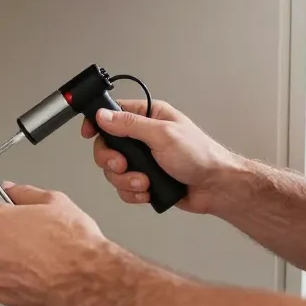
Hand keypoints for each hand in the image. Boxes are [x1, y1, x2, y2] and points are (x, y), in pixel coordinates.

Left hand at [0, 183, 108, 305]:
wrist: (91, 278)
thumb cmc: (76, 243)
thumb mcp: (55, 201)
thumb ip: (24, 193)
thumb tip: (11, 191)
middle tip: (24, 233)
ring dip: (6, 259)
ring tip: (37, 256)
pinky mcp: (6, 297)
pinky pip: (2, 284)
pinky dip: (14, 280)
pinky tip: (37, 273)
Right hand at [83, 100, 237, 214]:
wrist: (216, 187)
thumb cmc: (200, 155)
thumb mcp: (163, 135)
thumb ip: (130, 125)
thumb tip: (103, 115)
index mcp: (149, 117)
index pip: (113, 113)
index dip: (97, 122)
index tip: (88, 133)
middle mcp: (144, 137)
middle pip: (107, 146)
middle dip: (112, 160)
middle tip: (123, 165)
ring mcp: (144, 160)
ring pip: (114, 170)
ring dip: (126, 180)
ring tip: (145, 182)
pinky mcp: (145, 180)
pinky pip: (124, 188)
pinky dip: (133, 193)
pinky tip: (148, 191)